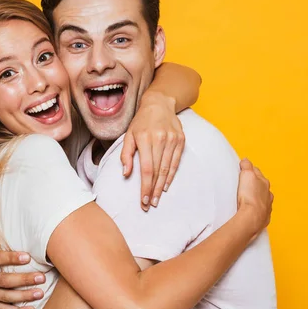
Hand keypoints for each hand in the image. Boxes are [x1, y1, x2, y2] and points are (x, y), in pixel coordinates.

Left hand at [121, 91, 184, 210]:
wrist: (159, 104)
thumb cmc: (141, 122)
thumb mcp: (128, 135)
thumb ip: (126, 155)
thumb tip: (126, 174)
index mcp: (145, 138)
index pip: (146, 168)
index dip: (145, 186)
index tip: (143, 200)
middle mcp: (160, 139)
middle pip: (158, 171)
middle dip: (153, 190)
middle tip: (150, 204)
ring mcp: (172, 139)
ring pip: (167, 168)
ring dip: (162, 186)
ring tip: (157, 198)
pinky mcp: (181, 140)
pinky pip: (176, 162)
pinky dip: (171, 175)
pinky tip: (166, 185)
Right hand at [236, 159, 273, 240]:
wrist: (252, 217)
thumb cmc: (250, 196)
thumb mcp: (247, 175)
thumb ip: (246, 166)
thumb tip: (246, 160)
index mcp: (264, 182)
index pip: (257, 172)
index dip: (250, 170)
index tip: (244, 169)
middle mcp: (268, 194)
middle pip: (260, 185)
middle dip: (254, 183)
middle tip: (245, 183)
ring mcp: (267, 205)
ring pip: (262, 198)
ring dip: (256, 196)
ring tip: (247, 197)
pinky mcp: (264, 216)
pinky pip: (260, 209)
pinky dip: (256, 208)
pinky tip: (250, 209)